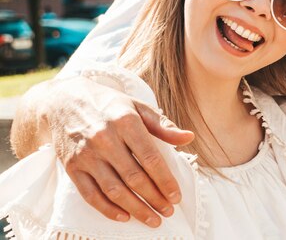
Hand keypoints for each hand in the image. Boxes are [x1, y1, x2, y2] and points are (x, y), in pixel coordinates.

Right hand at [45, 77, 193, 226]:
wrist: (63, 102)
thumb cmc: (108, 105)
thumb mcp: (137, 106)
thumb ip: (163, 125)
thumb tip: (188, 137)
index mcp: (126, 122)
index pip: (150, 158)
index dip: (165, 180)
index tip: (176, 195)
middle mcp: (105, 139)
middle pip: (134, 177)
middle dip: (154, 198)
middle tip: (168, 211)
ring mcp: (87, 155)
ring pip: (114, 190)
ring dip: (136, 208)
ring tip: (153, 218)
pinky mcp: (72, 167)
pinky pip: (90, 194)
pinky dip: (108, 209)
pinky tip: (125, 216)